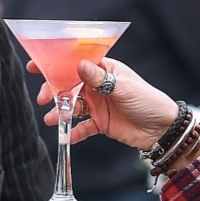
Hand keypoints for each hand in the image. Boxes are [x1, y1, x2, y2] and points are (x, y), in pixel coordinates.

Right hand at [27, 58, 177, 148]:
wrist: (162, 129)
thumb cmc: (148, 101)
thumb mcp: (124, 88)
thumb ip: (100, 79)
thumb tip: (79, 65)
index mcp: (105, 70)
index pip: (77, 63)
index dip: (57, 63)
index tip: (37, 66)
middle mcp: (99, 86)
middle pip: (69, 85)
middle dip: (54, 91)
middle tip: (44, 98)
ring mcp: (98, 105)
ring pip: (73, 106)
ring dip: (61, 112)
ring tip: (51, 119)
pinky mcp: (100, 123)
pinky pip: (82, 127)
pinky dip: (73, 132)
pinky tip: (66, 137)